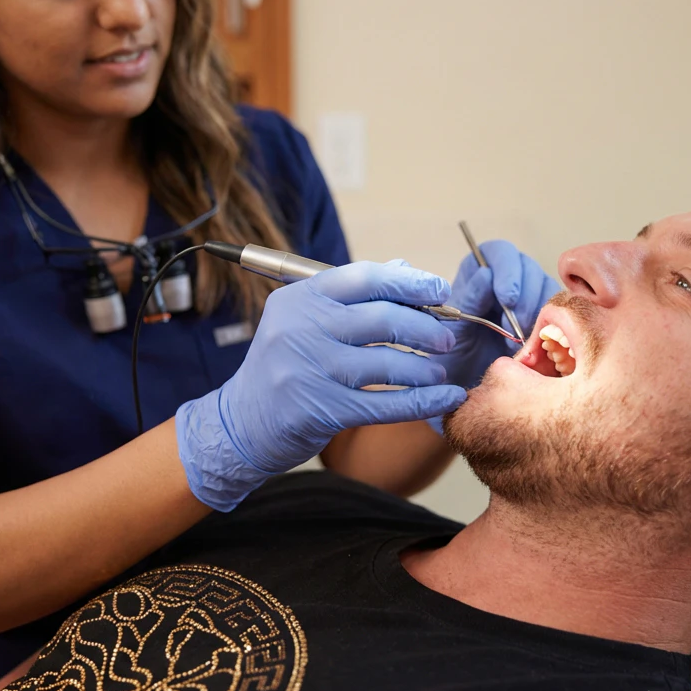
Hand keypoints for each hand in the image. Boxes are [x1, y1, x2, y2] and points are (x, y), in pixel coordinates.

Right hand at [176, 261, 467, 510]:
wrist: (242, 423)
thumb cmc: (286, 364)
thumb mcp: (306, 320)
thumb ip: (353, 294)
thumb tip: (403, 267)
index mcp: (300, 298)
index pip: (364, 278)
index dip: (409, 282)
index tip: (440, 290)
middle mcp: (301, 329)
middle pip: (381, 319)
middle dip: (425, 327)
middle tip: (448, 337)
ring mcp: (309, 371)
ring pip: (386, 364)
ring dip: (424, 368)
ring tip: (443, 371)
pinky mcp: (320, 411)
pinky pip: (385, 405)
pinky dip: (422, 402)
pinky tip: (446, 399)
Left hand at [433, 240, 560, 392]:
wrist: (466, 388)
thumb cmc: (452, 356)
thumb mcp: (452, 329)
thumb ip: (468, 300)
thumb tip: (486, 275)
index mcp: (476, 273)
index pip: (498, 253)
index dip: (507, 271)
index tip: (507, 298)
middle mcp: (503, 279)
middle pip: (527, 267)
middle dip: (526, 295)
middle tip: (518, 325)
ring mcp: (526, 297)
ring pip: (545, 288)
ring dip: (540, 312)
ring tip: (524, 340)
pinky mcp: (544, 317)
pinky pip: (559, 311)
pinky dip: (554, 326)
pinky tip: (539, 344)